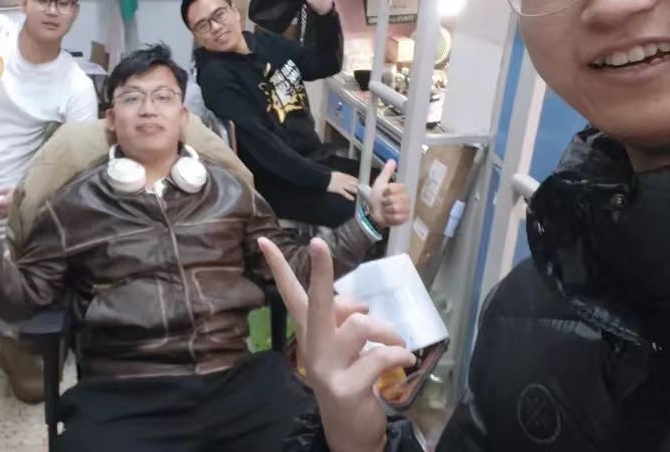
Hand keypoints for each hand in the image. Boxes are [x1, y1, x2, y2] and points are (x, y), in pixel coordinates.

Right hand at [258, 237, 414, 451]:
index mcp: (310, 331)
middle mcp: (313, 345)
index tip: (263, 239)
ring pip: (359, 324)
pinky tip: (405, 360)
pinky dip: (399, 354)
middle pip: (317, 300)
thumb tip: (357, 306)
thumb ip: (344, 319)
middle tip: (318, 243)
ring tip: (397, 342)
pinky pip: (379, 356)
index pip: (291, 294)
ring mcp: (327, 367)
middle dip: (321, 271)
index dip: (278, 267)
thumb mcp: (342, 347)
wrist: (348, 430)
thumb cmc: (348, 377)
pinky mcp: (346, 387)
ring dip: (387, 330)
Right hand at [328, 171, 358, 200]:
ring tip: (358, 192)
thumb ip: (338, 176)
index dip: (355, 179)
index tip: (358, 181)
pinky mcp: (338, 189)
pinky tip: (352, 198)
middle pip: (352, 182)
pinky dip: (349, 196)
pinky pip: (345, 193)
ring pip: (350, 188)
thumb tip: (340, 177)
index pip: (350, 177)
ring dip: (355, 190)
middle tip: (361, 187)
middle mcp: (343, 179)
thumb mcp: (334, 174)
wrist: (323, 178)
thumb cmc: (326, 176)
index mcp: (341, 175)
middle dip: (357, 185)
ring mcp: (341, 185)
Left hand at [368, 160, 408, 227]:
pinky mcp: (404, 219)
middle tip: (384, 202)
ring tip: (386, 209)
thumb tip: (392, 160)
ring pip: (396, 208)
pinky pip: (397, 218)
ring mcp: (406, 210)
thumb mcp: (381, 182)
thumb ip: (387, 172)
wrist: (373, 210)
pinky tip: (388, 216)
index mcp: (402, 190)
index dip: (387, 191)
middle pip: (395, 199)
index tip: (384, 192)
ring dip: (386, 210)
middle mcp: (407, 199)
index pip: (396, 188)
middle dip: (385, 201)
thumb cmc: (378, 197)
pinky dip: (389, 217)